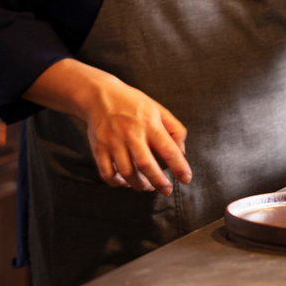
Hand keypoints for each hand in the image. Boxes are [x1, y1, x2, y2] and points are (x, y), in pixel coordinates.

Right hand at [23, 58, 190, 193]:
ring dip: (139, 185)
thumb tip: (182, 153)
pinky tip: (126, 182)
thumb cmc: (134, 104)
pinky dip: (117, 183)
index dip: (179, 167)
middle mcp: (131, 133)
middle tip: (166, 190)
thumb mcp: (159, 110)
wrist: (100, 95)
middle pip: (146, 165)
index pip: (168, 149)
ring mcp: (113, 141)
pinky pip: (107, 173)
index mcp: (150, 123)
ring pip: (127, 173)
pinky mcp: (98, 148)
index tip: (186, 178)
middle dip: (159, 182)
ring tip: (147, 186)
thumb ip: (174, 130)